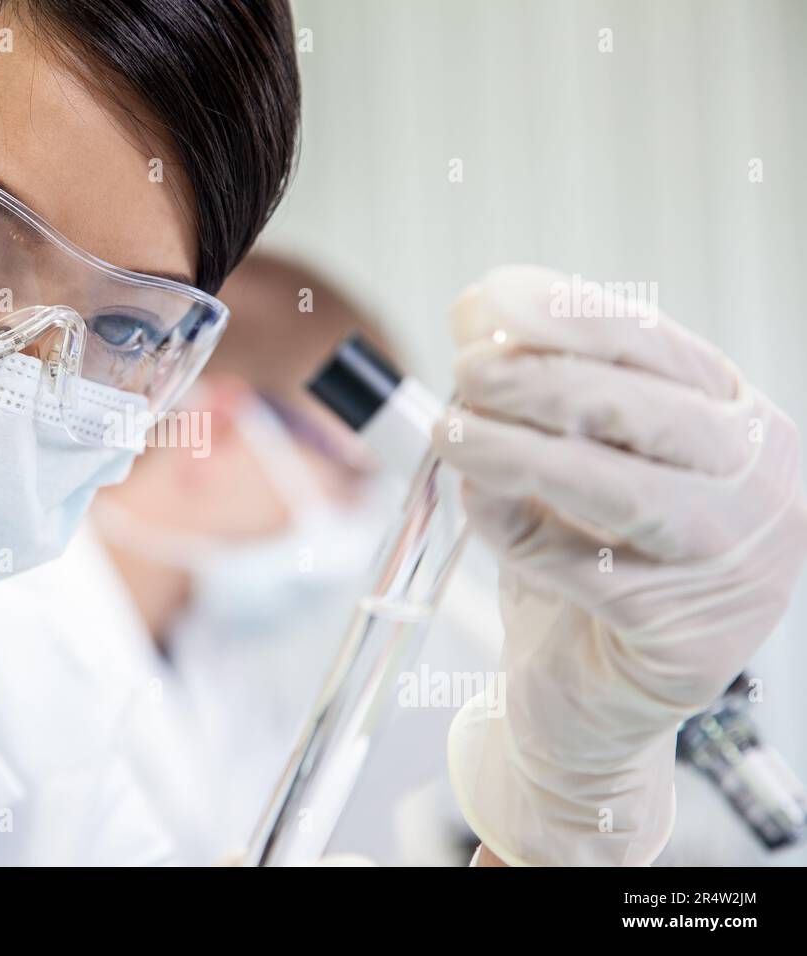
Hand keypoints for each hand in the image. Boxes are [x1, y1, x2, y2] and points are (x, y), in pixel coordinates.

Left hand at [433, 265, 806, 865]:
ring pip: (616, 487)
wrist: (582, 690)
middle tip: (463, 373)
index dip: (569, 315)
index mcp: (734, 421)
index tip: (488, 300)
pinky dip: (516, 534)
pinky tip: (482, 513)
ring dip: (517, 453)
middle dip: (538, 380)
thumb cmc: (577, 561)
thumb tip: (478, 310)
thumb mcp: (552, 460)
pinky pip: (585, 570)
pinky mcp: (690, 640)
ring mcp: (738, 566)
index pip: (656, 347)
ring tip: (451, 435)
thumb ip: (528, 389)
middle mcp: (759, 485)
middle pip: (643, 408)